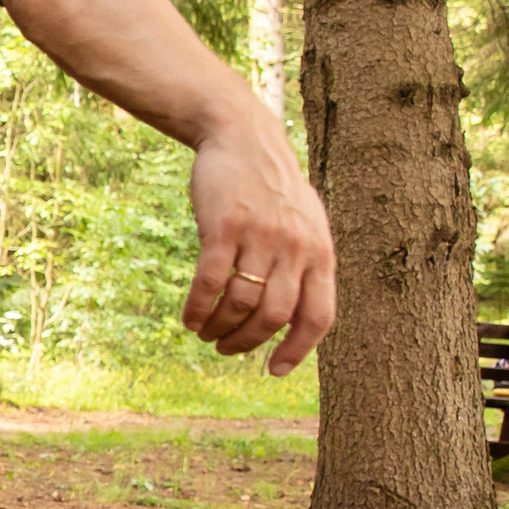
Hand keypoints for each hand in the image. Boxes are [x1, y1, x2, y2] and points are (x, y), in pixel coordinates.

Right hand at [182, 110, 335, 375]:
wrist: (243, 138)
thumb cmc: (271, 187)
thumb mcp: (304, 223)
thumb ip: (304, 263)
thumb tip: (293, 314)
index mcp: (320, 252)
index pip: (318, 316)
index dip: (297, 350)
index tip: (273, 370)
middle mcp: (295, 247)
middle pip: (273, 316)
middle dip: (246, 342)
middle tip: (225, 348)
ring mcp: (260, 236)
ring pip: (240, 303)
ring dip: (219, 328)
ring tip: (204, 333)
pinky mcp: (225, 226)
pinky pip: (210, 281)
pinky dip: (198, 308)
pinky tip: (189, 318)